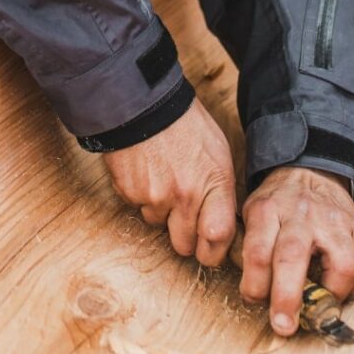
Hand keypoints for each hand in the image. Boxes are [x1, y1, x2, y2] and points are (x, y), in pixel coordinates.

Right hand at [103, 98, 235, 266]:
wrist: (144, 102)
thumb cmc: (185, 122)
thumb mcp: (217, 151)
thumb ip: (220, 189)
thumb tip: (223, 218)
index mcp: (213, 184)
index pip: (218, 238)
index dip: (213, 250)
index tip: (209, 248)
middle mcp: (186, 196)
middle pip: (184, 244)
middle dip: (183, 235)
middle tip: (181, 215)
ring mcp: (155, 196)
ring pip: (158, 224)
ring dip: (160, 211)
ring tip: (161, 177)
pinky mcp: (130, 193)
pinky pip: (137, 207)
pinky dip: (140, 195)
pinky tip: (145, 170)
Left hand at [239, 166, 353, 336]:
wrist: (311, 171)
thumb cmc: (278, 202)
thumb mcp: (254, 213)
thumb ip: (251, 249)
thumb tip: (254, 295)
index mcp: (268, 209)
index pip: (257, 250)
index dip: (255, 284)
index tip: (253, 300)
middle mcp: (301, 214)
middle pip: (292, 257)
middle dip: (287, 297)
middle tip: (283, 325)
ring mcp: (334, 222)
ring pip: (342, 266)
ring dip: (330, 296)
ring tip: (318, 307)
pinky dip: (351, 288)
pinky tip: (336, 289)